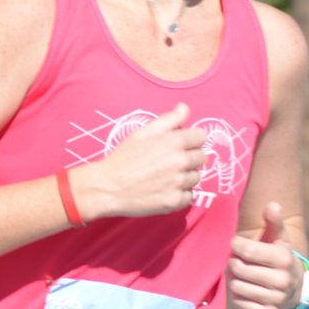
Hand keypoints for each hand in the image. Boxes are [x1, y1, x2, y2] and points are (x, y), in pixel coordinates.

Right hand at [84, 102, 208, 217]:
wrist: (107, 187)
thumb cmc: (123, 158)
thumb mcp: (143, 133)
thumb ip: (168, 120)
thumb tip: (185, 108)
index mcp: (175, 141)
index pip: (201, 137)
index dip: (191, 140)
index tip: (181, 145)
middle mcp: (181, 161)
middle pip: (202, 157)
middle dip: (189, 158)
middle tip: (169, 162)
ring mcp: (179, 183)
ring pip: (196, 177)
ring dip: (185, 176)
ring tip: (164, 176)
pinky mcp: (175, 201)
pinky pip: (189, 196)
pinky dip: (180, 194)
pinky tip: (164, 189)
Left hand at [228, 202, 305, 308]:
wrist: (295, 287)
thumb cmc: (280, 257)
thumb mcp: (279, 237)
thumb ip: (274, 221)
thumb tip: (273, 205)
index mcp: (284, 258)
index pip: (246, 250)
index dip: (236, 245)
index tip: (237, 243)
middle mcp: (282, 280)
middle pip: (239, 269)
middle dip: (234, 262)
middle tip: (239, 261)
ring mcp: (276, 299)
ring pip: (237, 287)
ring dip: (234, 280)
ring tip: (242, 275)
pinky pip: (241, 304)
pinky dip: (238, 297)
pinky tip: (245, 289)